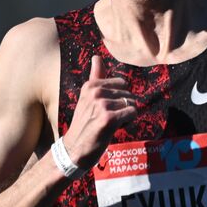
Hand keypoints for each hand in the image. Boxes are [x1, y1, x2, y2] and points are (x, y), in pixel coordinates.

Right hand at [61, 55, 136, 169]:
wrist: (73, 150)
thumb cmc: (84, 124)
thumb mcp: (87, 98)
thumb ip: (95, 77)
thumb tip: (96, 56)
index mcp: (90, 86)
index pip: (122, 83)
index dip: (119, 98)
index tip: (104, 109)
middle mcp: (95, 92)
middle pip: (128, 94)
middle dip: (123, 108)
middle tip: (106, 119)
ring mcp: (102, 104)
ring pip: (132, 104)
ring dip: (125, 116)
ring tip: (108, 124)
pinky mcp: (109, 118)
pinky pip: (132, 113)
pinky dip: (128, 122)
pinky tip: (113, 129)